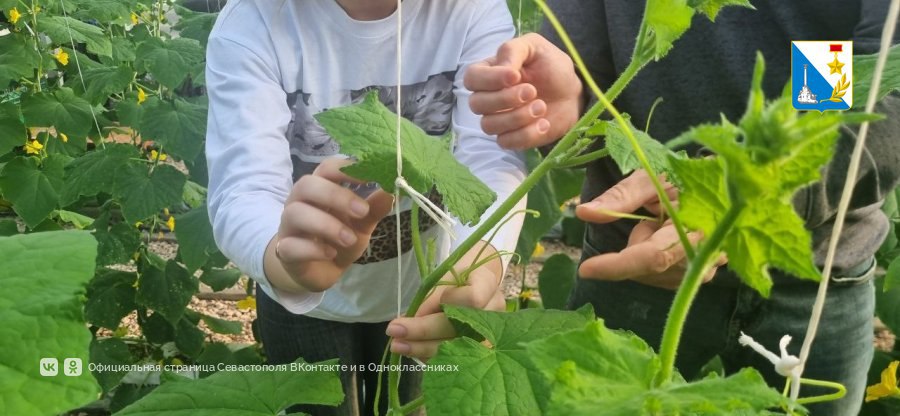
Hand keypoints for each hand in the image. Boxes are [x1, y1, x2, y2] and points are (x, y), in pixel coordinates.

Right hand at [267, 158, 393, 292]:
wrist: (319, 272)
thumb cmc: (339, 239)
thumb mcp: (362, 224)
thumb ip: (374, 209)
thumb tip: (392, 192)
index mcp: (319, 189)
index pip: (326, 168)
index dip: (345, 169)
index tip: (371, 177)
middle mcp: (299, 202)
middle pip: (307, 185)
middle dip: (336, 195)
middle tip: (362, 211)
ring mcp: (288, 226)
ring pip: (296, 213)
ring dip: (326, 224)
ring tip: (349, 239)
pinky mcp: (284, 251)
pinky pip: (290, 246)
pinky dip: (313, 249)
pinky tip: (331, 254)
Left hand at [385, 243, 505, 360]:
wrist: (475, 283)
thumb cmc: (457, 277)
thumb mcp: (444, 277)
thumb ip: (432, 297)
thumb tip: (413, 318)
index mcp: (488, 284)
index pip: (472, 297)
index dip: (444, 305)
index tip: (416, 310)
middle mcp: (494, 310)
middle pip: (460, 326)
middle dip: (425, 330)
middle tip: (395, 331)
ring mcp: (492, 332)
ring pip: (457, 346)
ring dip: (424, 348)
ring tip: (398, 346)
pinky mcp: (482, 349)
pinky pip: (455, 357)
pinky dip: (432, 355)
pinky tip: (413, 351)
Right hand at [464, 33, 582, 149]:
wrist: (571, 92)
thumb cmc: (550, 67)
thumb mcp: (534, 47)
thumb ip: (513, 50)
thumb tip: (501, 68)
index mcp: (489, 73)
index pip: (472, 78)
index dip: (490, 79)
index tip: (515, 76)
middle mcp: (488, 97)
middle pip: (476, 104)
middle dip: (505, 99)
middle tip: (532, 91)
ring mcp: (498, 119)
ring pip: (489, 125)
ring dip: (517, 117)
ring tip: (541, 106)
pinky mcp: (511, 137)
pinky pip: (505, 142)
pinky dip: (525, 134)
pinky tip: (543, 123)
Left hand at [575, 170, 724, 288]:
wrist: (724, 185)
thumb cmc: (686, 176)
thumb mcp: (652, 178)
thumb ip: (620, 197)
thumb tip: (583, 212)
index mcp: (696, 226)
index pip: (651, 256)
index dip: (617, 266)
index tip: (586, 269)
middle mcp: (706, 256)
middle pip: (648, 267)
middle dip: (636, 243)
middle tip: (651, 215)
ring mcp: (707, 269)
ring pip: (652, 274)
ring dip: (645, 249)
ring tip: (664, 223)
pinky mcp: (702, 276)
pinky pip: (661, 276)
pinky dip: (654, 258)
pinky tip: (669, 237)